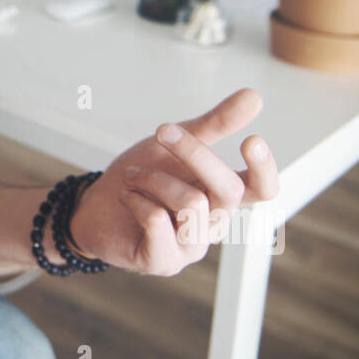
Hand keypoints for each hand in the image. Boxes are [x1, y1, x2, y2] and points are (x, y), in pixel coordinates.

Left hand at [69, 88, 279, 275]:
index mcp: (224, 195)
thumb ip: (215, 124)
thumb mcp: (175, 142)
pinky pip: (159, 222)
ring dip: (154, 179)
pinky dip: (137, 200)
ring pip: (191, 205)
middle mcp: (215, 223)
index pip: (262, 189)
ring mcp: (192, 247)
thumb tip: (254, 96)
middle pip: (229, 191)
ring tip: (134, 176)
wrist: (95, 206)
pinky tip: (127, 197)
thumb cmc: (141, 176)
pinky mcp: (164, 261)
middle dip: (195, 154)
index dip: (264, 169)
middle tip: (163, 132)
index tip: (251, 141)